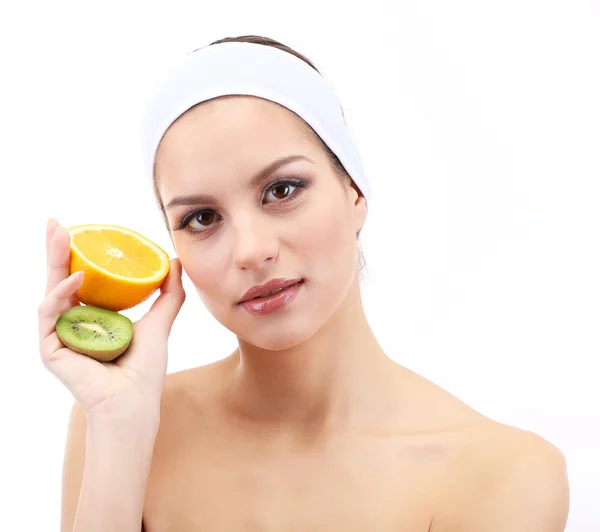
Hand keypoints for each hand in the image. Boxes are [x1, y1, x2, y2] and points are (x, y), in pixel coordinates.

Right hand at [38, 218, 185, 419]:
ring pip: (50, 289)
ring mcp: (59, 335)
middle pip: (60, 278)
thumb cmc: (144, 368)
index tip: (78, 230)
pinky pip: (51, 314)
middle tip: (56, 222)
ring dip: (53, 260)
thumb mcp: (159, 322)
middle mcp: (71, 323)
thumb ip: (168, 293)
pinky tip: (78, 276)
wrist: (135, 402)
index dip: (75, 254)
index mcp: (91, 317)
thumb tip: (175, 260)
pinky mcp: (50, 348)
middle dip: (56, 249)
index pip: (79, 278)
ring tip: (62, 234)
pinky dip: (63, 293)